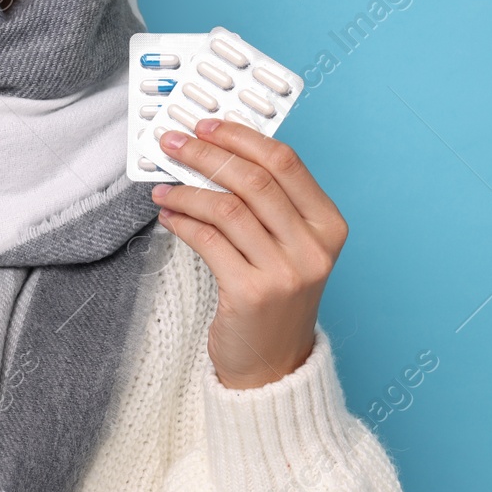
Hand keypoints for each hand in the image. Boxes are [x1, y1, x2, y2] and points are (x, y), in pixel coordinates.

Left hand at [150, 118, 347, 388]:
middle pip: (253, 180)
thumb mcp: (287, 246)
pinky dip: (182, 222)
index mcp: (328, 225)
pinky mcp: (251, 294)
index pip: (285, 162)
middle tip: (171, 144)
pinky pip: (207, 241)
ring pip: (226, 208)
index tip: (207, 125)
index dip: (241, 137)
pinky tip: (168, 216)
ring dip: (186, 191)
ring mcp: (285, 273)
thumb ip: (264, 203)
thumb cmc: (275, 297)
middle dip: (205, 154)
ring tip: (162, 188)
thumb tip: (213, 153)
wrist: (273, 365)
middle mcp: (313, 248)